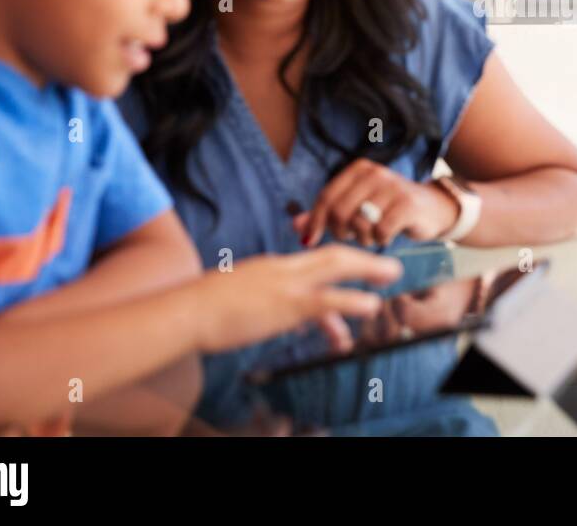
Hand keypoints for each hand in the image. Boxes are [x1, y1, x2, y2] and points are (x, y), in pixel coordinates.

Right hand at [194, 245, 401, 353]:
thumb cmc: (206, 311)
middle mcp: (283, 270)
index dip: (340, 260)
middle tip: (390, 266)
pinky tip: (370, 305)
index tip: (359, 266)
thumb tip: (295, 321)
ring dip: (368, 269)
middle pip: (333, 255)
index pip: (314, 259)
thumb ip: (272, 306)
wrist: (185, 311)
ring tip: (391, 277)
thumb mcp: (244, 301)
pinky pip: (326, 300)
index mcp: (273, 268)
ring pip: (336, 267)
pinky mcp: (284, 304)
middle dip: (364, 259)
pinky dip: (352, 300)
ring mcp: (285, 284)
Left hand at [296, 158, 458, 247]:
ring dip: (362, 237)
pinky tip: (387, 235)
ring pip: (359, 223)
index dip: (315, 221)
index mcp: (359, 169)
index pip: (326, 196)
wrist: (433, 209)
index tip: (310, 241)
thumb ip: (327, 214)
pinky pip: (380, 231)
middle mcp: (375, 173)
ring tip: (372, 234)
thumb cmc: (389, 209)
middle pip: (340, 212)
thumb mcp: (357, 208)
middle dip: (341, 232)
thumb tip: (296, 226)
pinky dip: (380, 240)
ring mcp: (393, 187)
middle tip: (351, 236)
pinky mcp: (408, 204)